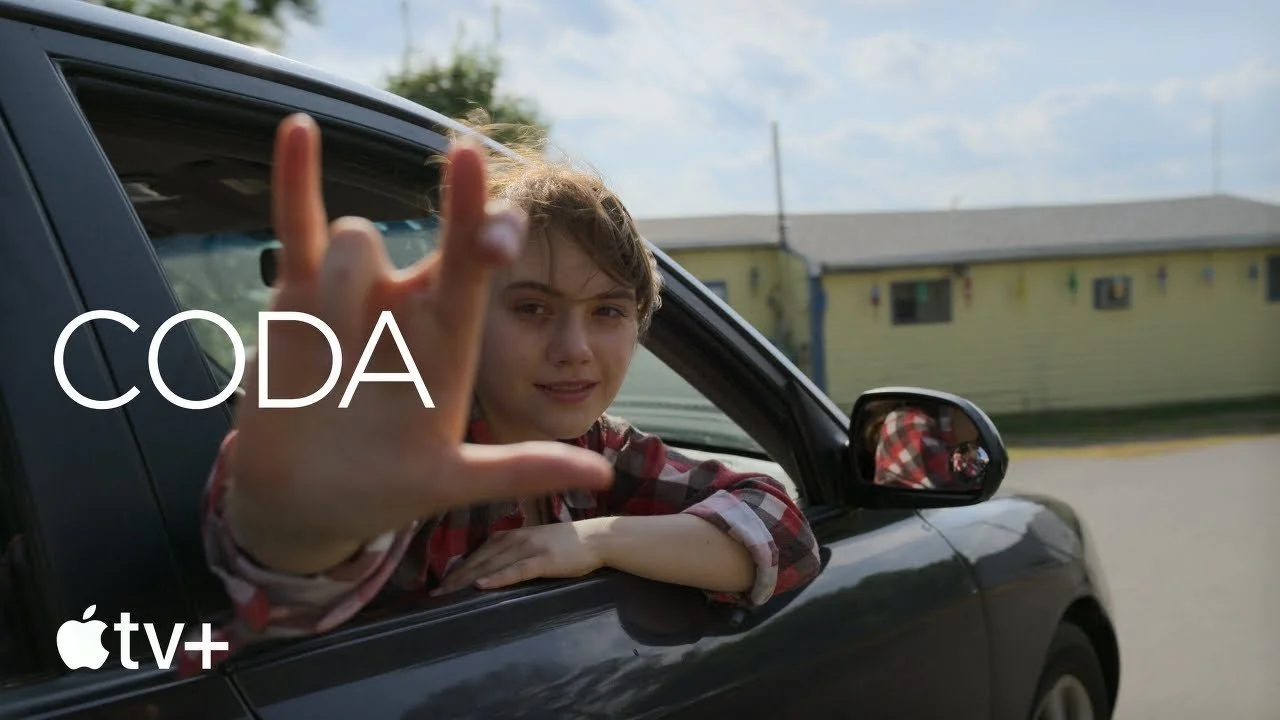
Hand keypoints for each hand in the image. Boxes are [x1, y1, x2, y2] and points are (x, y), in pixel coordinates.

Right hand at [225, 114, 613, 573]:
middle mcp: (409, 307)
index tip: (504, 224)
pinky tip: (298, 127)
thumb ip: (519, 470)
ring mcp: (354, 297)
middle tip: (472, 161)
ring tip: (333, 355)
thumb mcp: (451, 482)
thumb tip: (601, 471)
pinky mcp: (296, 295)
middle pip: (443, 237)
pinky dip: (295, 176)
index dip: (494, 235)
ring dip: (347, 281)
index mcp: (450, 341)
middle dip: (464, 208)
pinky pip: (297, 224)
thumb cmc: (384, 490)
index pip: (481, 272)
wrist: (303, 499)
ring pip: (359, 239)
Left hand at [433, 518, 614, 593]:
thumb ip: (511, 552)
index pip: (477, 552)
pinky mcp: (544, 560)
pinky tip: (482, 585)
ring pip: (492, 563)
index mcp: (511, 534)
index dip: (457, 567)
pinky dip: (497, 577)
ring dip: (468, 578)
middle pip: (479, 558)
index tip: (439, 582)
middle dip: (455, 576)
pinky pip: (516, 570)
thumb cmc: (566, 543)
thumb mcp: (533, 542)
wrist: (596, 538)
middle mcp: (515, 538)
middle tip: (435, 593)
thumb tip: (487, 569)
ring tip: (449, 592)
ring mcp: (529, 548)